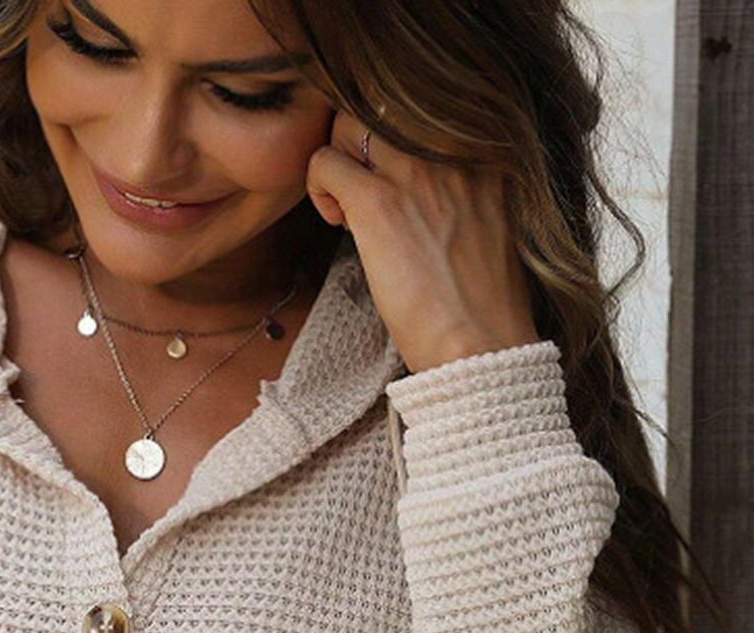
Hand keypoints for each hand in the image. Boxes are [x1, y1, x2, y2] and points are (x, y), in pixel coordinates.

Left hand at [305, 108, 540, 375]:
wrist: (480, 345)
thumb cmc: (484, 302)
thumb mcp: (494, 224)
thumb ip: (467, 188)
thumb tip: (424, 183)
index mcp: (486, 150)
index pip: (422, 108)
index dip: (396, 143)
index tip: (398, 186)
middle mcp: (452, 148)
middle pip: (381, 106)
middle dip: (360, 146)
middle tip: (362, 194)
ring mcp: (415, 171)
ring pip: (347, 126)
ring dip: (337, 163)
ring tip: (348, 210)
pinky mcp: (378, 202)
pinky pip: (324, 162)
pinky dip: (319, 188)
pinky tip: (338, 223)